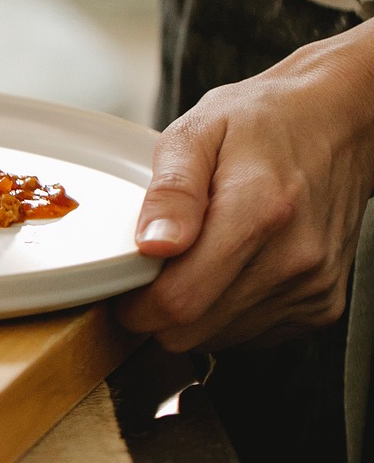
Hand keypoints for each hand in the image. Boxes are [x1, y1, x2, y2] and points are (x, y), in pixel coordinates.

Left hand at [118, 22, 373, 351]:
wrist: (338, 123)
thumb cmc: (263, 123)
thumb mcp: (196, 134)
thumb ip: (170, 192)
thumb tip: (152, 245)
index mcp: (257, 211)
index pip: (178, 302)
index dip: (135, 306)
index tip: (123, 288)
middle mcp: (292, 257)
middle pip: (192, 331)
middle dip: (156, 313)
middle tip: (153, 272)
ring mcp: (312, 285)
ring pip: (218, 339)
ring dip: (194, 314)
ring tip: (199, 260)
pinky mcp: (323, 303)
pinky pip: (252, 335)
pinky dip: (228, 314)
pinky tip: (232, 270)